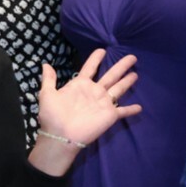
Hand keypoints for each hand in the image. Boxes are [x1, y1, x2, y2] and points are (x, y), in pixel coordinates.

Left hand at [32, 49, 140, 175]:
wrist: (61, 136)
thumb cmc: (53, 115)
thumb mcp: (47, 94)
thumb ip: (49, 79)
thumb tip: (45, 64)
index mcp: (80, 85)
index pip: (90, 68)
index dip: (95, 59)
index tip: (102, 50)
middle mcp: (94, 92)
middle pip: (110, 75)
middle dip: (121, 66)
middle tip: (132, 56)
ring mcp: (103, 103)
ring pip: (119, 89)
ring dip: (127, 82)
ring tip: (136, 74)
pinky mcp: (110, 115)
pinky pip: (123, 111)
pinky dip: (131, 110)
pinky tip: (140, 107)